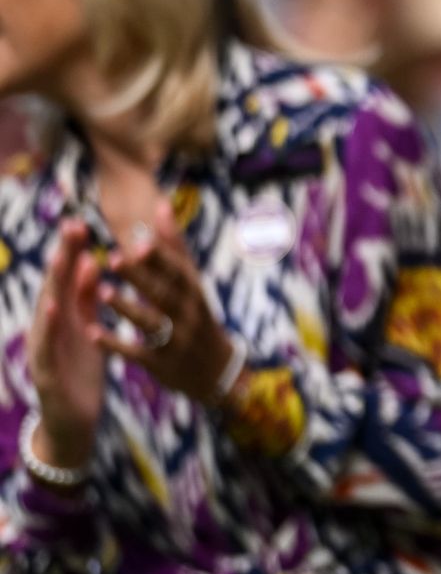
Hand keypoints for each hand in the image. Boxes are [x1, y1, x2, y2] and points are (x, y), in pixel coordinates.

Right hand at [27, 220, 105, 469]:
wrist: (73, 420)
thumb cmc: (79, 369)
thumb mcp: (85, 328)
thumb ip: (85, 297)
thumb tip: (90, 259)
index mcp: (64, 319)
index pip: (66, 280)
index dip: (71, 252)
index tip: (80, 222)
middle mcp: (50, 330)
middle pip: (54, 289)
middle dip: (61, 257)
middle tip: (71, 226)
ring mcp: (45, 351)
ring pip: (46, 314)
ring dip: (53, 285)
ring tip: (61, 259)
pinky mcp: (48, 374)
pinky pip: (47, 347)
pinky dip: (48, 327)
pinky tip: (53, 309)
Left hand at [94, 202, 234, 405]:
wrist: (215, 370)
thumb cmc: (196, 316)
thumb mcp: (191, 282)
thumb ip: (173, 246)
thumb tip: (160, 204)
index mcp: (194, 292)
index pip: (179, 271)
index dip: (161, 257)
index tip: (139, 241)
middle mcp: (188, 315)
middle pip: (164, 294)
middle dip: (140, 278)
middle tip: (114, 259)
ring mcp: (176, 341)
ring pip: (150, 323)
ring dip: (127, 309)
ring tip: (103, 293)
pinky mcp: (160, 364)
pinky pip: (136, 353)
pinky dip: (114, 344)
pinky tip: (92, 333)